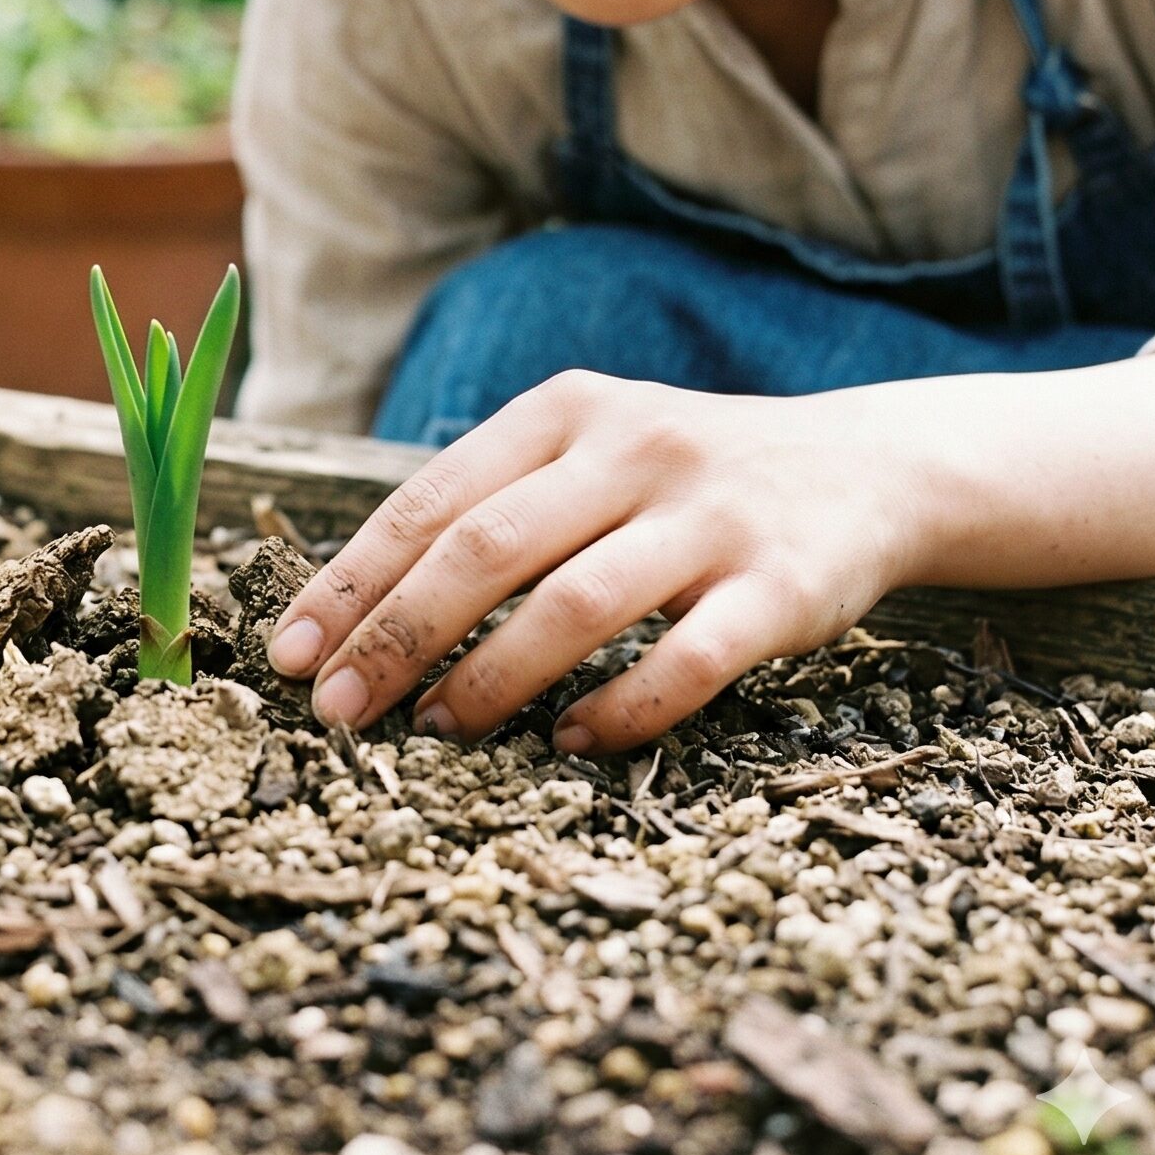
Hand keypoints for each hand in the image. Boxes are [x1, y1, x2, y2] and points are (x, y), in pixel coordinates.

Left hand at [267, 368, 934, 753]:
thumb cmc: (680, 479)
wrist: (862, 468)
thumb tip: (357, 609)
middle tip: (337, 712)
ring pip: (576, 603)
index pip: (432, 499)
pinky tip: (572, 742)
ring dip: (493, 677)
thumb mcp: (585, 453)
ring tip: (436, 729)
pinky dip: (622, 708)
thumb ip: (491, 508)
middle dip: (396, 636)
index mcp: (563, 411)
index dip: (353, 581)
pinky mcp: (783, 584)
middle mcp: (631, 448)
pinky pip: (688, 660)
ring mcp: (710, 513)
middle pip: (486, 548)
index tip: (292, 652)